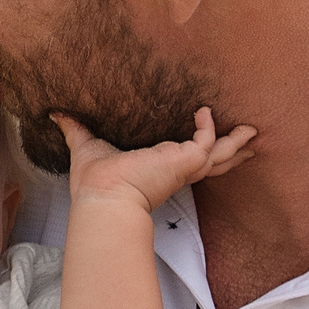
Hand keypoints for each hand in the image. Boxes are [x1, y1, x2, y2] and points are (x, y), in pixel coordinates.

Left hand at [59, 107, 254, 215]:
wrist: (103, 198)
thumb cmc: (95, 181)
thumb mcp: (86, 147)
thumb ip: (75, 129)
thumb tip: (54, 114)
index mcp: (160, 169)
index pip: (187, 160)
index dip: (201, 150)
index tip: (209, 139)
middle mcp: (176, 170)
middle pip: (214, 160)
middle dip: (232, 150)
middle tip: (250, 138)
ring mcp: (183, 166)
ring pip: (220, 154)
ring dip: (236, 143)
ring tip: (253, 131)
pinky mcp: (185, 161)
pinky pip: (205, 140)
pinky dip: (208, 126)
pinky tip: (204, 111)